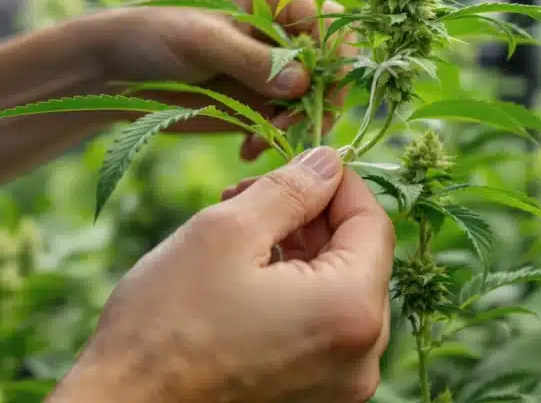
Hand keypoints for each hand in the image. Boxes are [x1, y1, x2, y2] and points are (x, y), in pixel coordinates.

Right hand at [49, 146, 394, 402]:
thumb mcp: (227, 231)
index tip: (295, 162)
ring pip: (338, 291)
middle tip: (249, 195)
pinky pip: (320, 326)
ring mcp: (340, 384)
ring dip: (298, 251)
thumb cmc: (167, 323)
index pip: (373, 223)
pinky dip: (292, 291)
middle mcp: (362, 357)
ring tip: (239, 231)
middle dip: (311, 217)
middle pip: (358, 258)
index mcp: (351, 312)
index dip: (336, 182)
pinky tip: (245, 273)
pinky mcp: (314, 397)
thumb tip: (328, 161)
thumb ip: (290, 189)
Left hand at [63, 0, 351, 160]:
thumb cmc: (152, 33)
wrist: (110, 68)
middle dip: (318, 101)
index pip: (334, 27)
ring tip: (259, 142)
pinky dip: (275, 137)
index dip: (335, 63)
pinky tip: (249, 148)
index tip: (316, 96)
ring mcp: (273, 67)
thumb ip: (253, 60)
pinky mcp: (257, 98)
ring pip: (312, 100)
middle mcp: (284, 30)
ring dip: (295, 125)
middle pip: (331, 67)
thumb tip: (302, 83)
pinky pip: (285, 121)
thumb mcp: (202, 41)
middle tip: (287, 127)